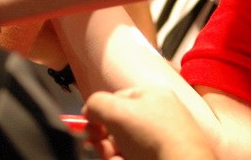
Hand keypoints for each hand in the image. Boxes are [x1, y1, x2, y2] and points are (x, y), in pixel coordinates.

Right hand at [84, 87, 215, 159]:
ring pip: (124, 147)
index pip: (117, 99)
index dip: (100, 113)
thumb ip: (96, 104)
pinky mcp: (162, 157)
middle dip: (104, 139)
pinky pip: (133, 158)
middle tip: (100, 146)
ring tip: (115, 158)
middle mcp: (160, 117)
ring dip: (111, 154)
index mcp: (154, 96)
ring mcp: (162, 142)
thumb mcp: (116, 111)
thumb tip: (88, 112)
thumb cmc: (156, 139)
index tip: (89, 127)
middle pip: (119, 127)